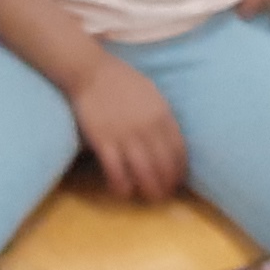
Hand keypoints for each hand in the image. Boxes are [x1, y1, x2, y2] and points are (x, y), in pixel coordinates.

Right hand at [71, 59, 187, 201]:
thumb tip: (171, 140)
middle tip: (163, 196)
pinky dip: (121, 185)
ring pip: (143, 173)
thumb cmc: (122, 80)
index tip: (176, 181)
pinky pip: (116, 171)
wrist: (90, 71)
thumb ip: (162, 117)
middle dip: (166, 186)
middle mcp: (147, 128)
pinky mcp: (103, 141)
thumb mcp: (152, 94)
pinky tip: (122, 191)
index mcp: (162, 116)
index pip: (178, 152)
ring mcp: (125, 136)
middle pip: (163, 166)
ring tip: (148, 198)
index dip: (179, 171)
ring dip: (148, 190)